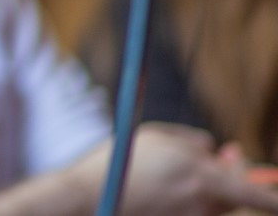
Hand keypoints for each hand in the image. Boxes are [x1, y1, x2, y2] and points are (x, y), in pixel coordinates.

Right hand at [65, 124, 277, 214]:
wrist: (85, 198)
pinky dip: (184, 200)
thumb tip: (216, 150)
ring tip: (169, 174)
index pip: (259, 196)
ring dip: (203, 189)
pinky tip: (157, 190)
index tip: (276, 188)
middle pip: (236, 197)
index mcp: (203, 177)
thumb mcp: (156, 136)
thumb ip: (193, 141)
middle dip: (233, 177)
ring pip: (212, 205)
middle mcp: (202, 203)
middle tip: (226, 156)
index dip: (272, 196)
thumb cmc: (118, 162)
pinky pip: (191, 212)